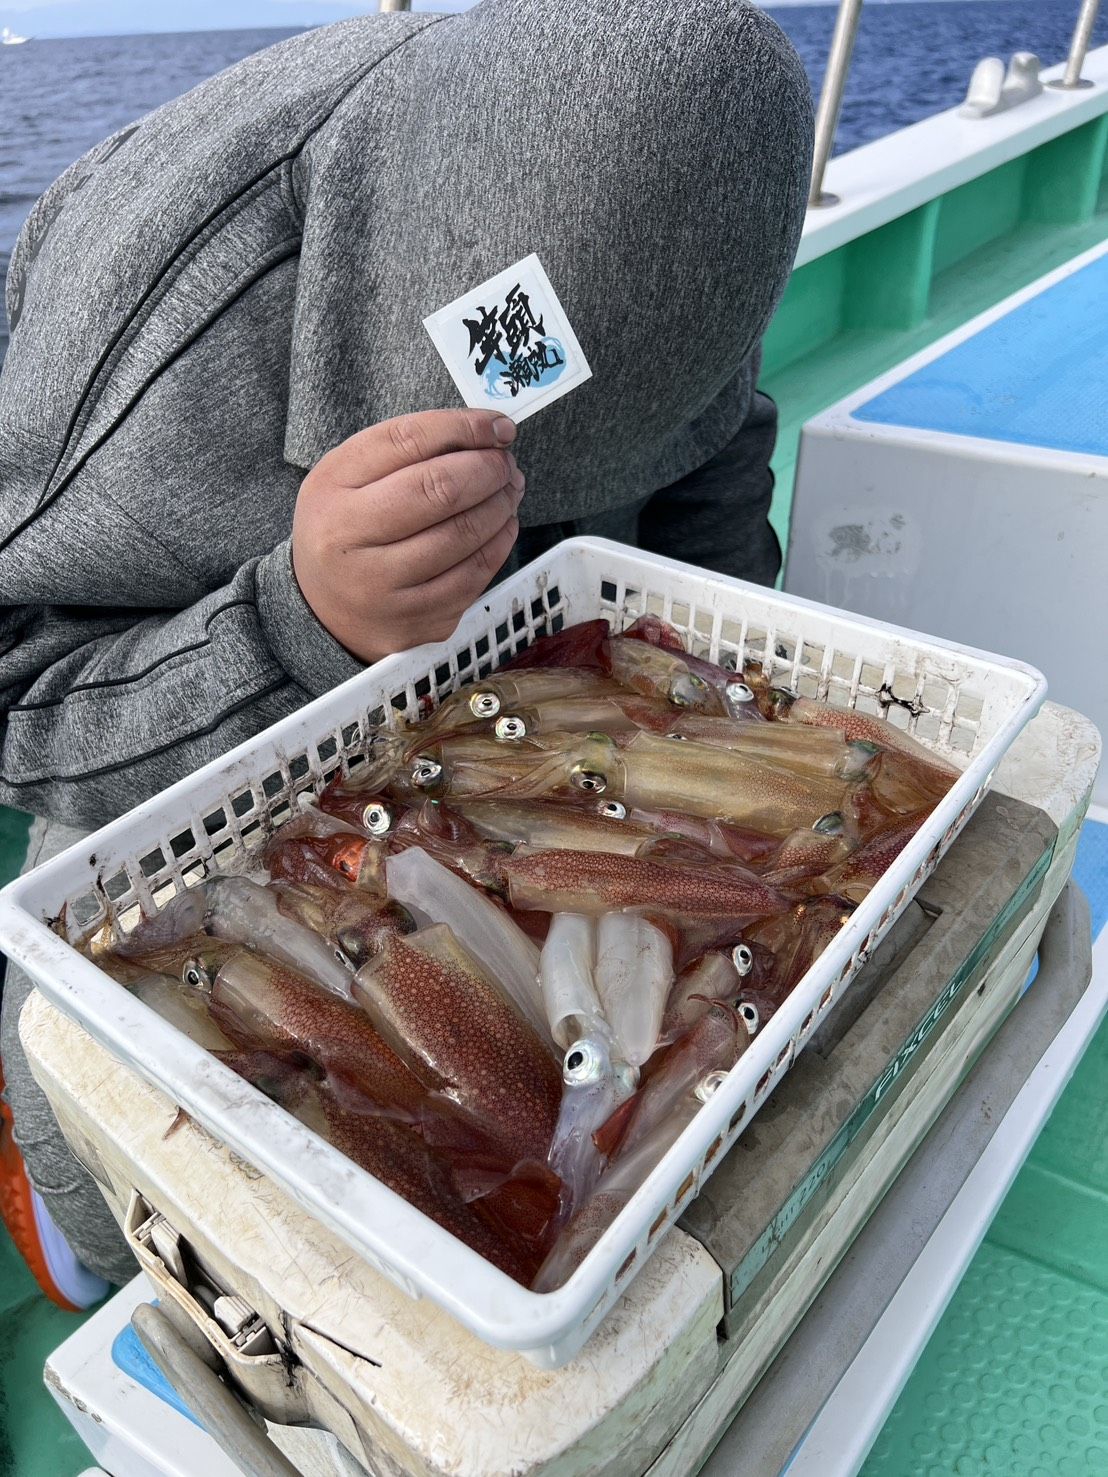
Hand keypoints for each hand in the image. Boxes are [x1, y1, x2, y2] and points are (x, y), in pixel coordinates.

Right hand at [292, 409, 523, 662]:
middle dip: (488, 468)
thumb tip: (489, 433)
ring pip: (463, 535)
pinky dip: (498, 543)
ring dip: (500, 504)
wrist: (323, 610)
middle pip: (438, 489)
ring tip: (509, 489)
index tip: (498, 426)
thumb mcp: (351, 478)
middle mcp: (349, 540)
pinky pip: (473, 577)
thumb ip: (409, 449)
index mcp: (331, 489)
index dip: (464, 428)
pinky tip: (502, 525)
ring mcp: (382, 588)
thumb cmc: (348, 529)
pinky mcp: (414, 621)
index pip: (407, 440)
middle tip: (504, 462)